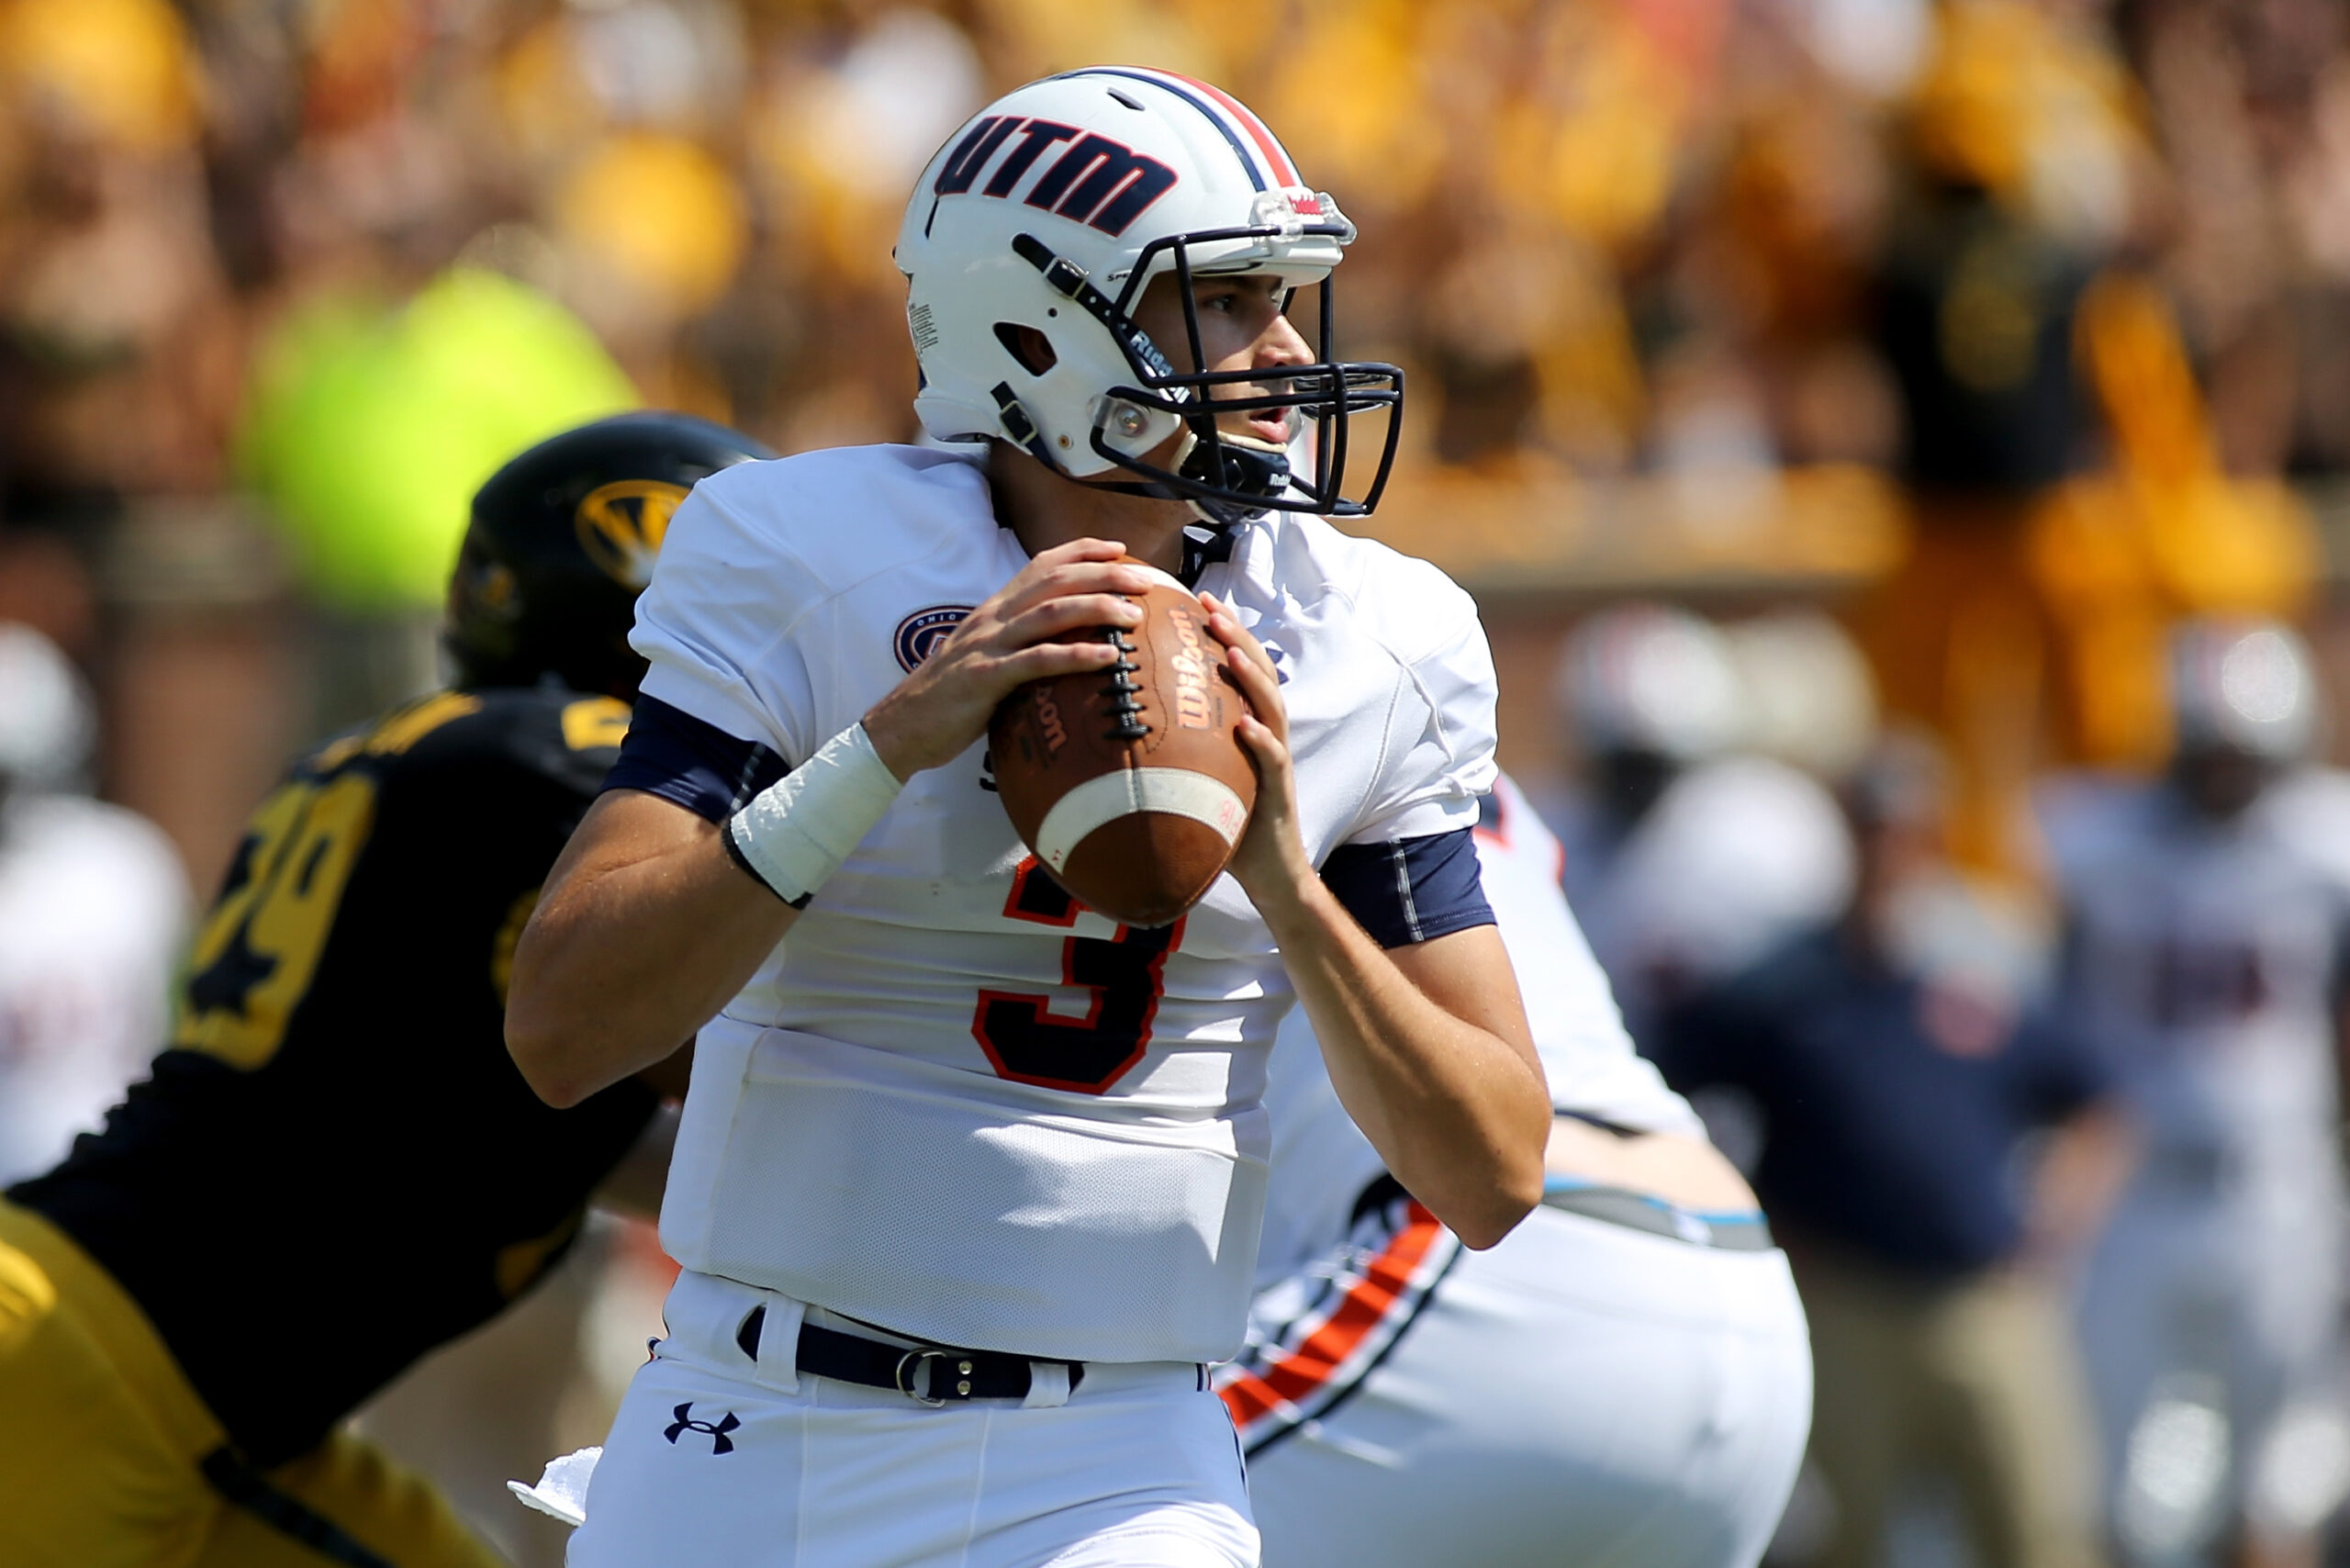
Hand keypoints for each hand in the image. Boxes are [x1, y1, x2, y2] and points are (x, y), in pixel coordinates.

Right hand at [863, 539, 1152, 778]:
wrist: (899, 727)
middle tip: (1146, 579)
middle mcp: (993, 618)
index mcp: (995, 610)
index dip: (1082, 551)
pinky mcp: (985, 678)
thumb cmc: (950, 699)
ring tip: (1135, 614)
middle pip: (1055, 580)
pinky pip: (1036, 661)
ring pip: (1050, 613)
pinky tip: (1107, 657)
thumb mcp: (987, 658)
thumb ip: (1019, 644)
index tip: (1120, 549)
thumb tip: (1062, 647)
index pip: (1041, 565)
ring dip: (1097, 607)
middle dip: (1104, 574)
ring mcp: (988, 645)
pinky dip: (1075, 655)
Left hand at [1201, 591, 1313, 908]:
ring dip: (1251, 675)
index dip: (1218, 629)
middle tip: (1209, 605)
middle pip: (1256, 670)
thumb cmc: (1225, 820)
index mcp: (1245, 720)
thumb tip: (1114, 723)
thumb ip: (1170, 745)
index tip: (1192, 597)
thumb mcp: (1192, 775)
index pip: (1234, 665)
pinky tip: (1245, 725)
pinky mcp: (1278, 788)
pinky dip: (1260, 740)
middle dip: (1235, 634)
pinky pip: (1272, 759)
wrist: (1266, 870)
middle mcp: (1264, 729)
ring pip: (1270, 704)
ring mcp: (1274, 756)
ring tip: (1229, 650)